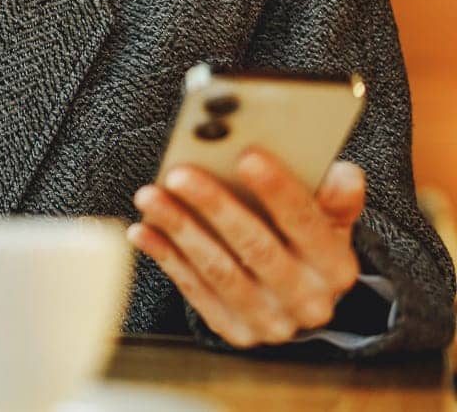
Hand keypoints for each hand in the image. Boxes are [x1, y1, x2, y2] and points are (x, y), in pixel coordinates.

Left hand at [128, 147, 365, 348]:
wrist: (293, 302)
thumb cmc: (302, 244)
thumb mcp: (328, 222)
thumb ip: (335, 198)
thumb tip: (345, 174)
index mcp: (337, 267)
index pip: (306, 223)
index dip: (278, 190)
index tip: (247, 156)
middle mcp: (309, 301)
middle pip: (256, 248)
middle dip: (215, 207)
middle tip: (179, 174)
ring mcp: (271, 322)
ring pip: (219, 271)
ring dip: (180, 230)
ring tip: (150, 196)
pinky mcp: (235, 333)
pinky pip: (194, 291)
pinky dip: (166, 258)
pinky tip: (143, 230)